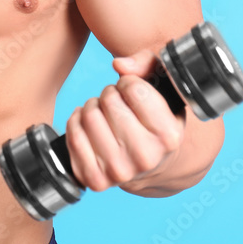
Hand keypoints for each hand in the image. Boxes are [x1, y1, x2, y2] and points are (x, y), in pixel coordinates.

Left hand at [64, 49, 185, 191]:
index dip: (128, 83)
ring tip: (104, 113)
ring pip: (88, 115)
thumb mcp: (162, 86)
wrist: (150, 163)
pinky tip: (88, 124)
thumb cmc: (155, 118)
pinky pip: (73, 136)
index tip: (132, 90)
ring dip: (92, 106)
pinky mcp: (95, 180)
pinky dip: (76, 122)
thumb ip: (146, 64)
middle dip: (110, 94)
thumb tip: (119, 65)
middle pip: (109, 101)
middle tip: (116, 102)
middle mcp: (146, 158)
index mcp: (169, 136)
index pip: (134, 89)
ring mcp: (119, 172)